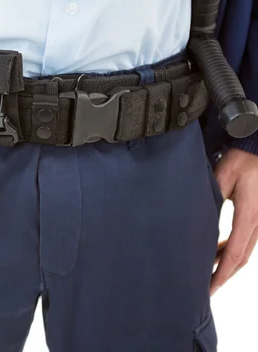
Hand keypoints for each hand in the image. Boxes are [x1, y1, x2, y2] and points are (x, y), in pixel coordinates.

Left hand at [211, 148, 257, 294]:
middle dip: (223, 275)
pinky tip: (217, 252)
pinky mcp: (257, 218)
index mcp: (250, 216)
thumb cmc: (241, 160)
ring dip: (227, 263)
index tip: (210, 287)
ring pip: (245, 251)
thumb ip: (212, 201)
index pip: (235, 254)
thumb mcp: (222, 178)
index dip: (222, 274)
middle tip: (206, 289)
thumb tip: (198, 221)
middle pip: (241, 259)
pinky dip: (231, 250)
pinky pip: (246, 240)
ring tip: (207, 273)